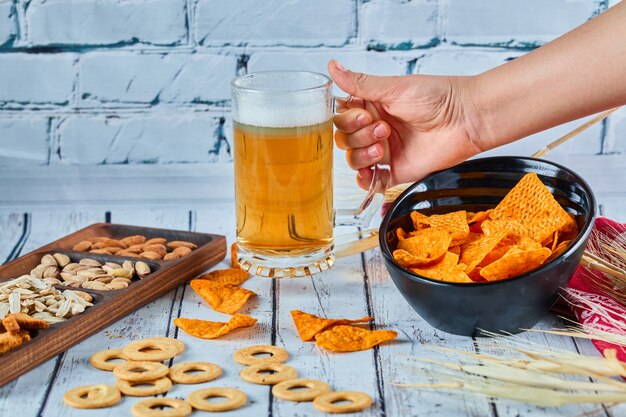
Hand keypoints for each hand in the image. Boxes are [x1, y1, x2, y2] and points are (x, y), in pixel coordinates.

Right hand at [328, 60, 484, 188]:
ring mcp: (384, 150)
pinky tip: (371, 171)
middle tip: (382, 128)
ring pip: (353, 160)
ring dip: (361, 155)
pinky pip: (370, 181)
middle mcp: (375, 128)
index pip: (342, 117)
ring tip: (382, 146)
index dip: (347, 119)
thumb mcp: (393, 87)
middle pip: (344, 139)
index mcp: (373, 106)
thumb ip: (360, 83)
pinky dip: (365, 180)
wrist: (465, 119)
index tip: (364, 115)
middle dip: (357, 136)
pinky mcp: (395, 170)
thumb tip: (333, 67)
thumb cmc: (437, 97)